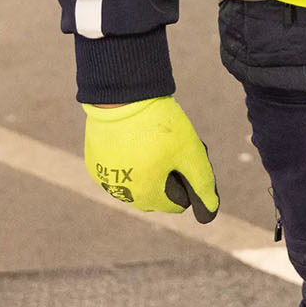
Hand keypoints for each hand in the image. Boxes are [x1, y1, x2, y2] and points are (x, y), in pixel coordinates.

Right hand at [83, 96, 218, 222]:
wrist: (122, 95)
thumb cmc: (159, 126)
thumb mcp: (189, 151)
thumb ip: (202, 182)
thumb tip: (211, 211)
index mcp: (146, 196)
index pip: (179, 202)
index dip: (187, 178)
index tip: (184, 154)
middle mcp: (121, 195)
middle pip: (157, 193)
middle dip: (168, 176)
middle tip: (171, 146)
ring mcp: (104, 179)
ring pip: (137, 182)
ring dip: (148, 169)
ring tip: (152, 140)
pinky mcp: (94, 164)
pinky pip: (117, 170)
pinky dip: (128, 160)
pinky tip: (133, 138)